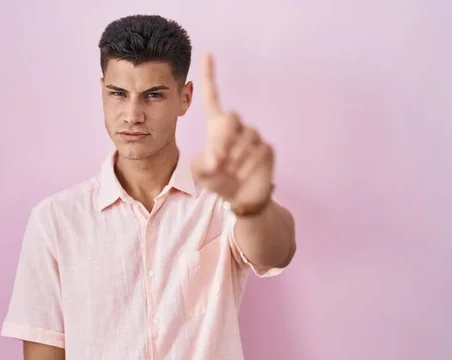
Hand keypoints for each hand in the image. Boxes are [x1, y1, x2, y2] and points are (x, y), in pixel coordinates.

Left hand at [191, 53, 274, 210]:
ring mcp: (253, 137)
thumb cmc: (218, 181)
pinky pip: (258, 151)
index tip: (207, 54)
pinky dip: (247, 165)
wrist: (240, 197)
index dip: (209, 76)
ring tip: (230, 172)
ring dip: (235, 158)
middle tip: (219, 160)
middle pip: (232, 117)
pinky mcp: (266, 149)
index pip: (213, 97)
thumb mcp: (200, 173)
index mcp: (217, 127)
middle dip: (224, 138)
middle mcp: (236, 127)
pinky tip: (243, 174)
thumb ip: (202, 164)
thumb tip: (218, 157)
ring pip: (246, 137)